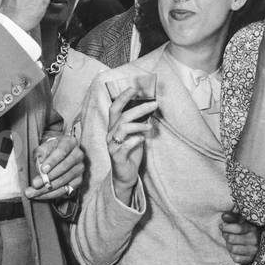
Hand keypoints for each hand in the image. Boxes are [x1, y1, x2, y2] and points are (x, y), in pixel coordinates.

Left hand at [26, 133, 84, 199]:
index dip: (52, 161)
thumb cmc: (50, 149)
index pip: (62, 151)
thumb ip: (40, 154)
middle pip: (64, 168)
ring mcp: (80, 169)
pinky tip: (40, 196)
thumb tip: (40, 167)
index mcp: (70, 142)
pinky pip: (65, 190)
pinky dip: (52, 194)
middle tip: (34, 184)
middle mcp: (78, 155)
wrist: (60, 153)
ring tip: (32, 193)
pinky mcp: (78, 181)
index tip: (42, 170)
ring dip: (47, 188)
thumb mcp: (43, 147)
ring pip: (64, 180)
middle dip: (48, 178)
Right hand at [107, 87, 157, 202]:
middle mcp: (111, 134)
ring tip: (150, 126)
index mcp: (114, 127)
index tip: (134, 88)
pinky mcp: (117, 157)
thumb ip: (140, 123)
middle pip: (122, 116)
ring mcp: (112, 145)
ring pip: (123, 128)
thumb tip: (150, 108)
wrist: (125, 175)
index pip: (115, 108)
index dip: (123, 97)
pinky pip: (125, 146)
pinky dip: (135, 140)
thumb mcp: (136, 135)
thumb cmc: (131, 153)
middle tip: (154, 104)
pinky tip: (142, 140)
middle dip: (138, 108)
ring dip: (139, 124)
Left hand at [220, 211, 258, 264]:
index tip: (221, 226)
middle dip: (226, 236)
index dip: (226, 227)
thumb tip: (224, 216)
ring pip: (232, 249)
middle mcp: (254, 240)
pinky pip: (235, 258)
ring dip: (228, 246)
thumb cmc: (245, 231)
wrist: (257, 244)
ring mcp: (253, 250)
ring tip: (230, 243)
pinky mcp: (250, 259)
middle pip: (231, 239)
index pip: (238, 228)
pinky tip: (235, 250)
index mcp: (252, 228)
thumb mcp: (241, 222)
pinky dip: (232, 254)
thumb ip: (232, 217)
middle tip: (226, 234)